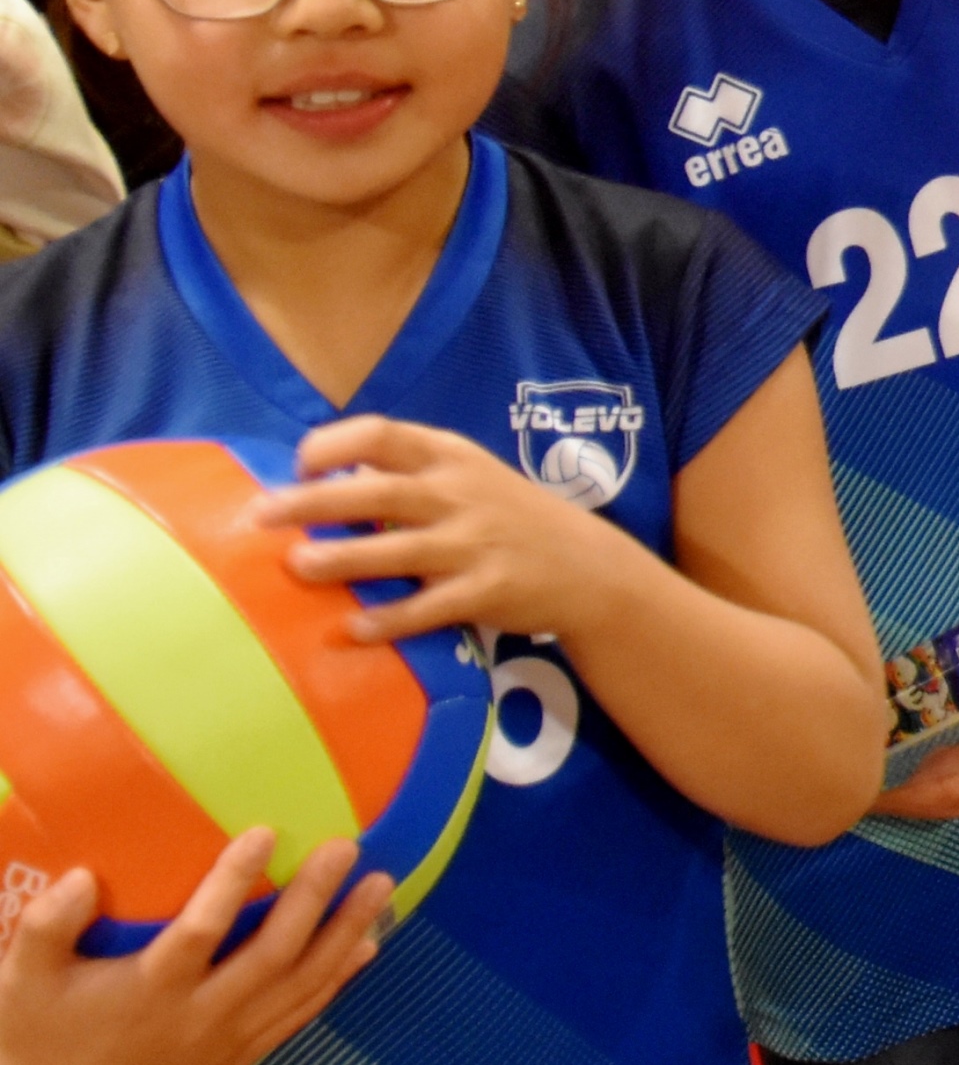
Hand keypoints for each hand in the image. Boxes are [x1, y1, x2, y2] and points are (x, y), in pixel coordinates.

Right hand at [0, 830, 392, 1064]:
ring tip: (381, 886)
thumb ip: (44, 927)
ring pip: (300, 988)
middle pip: (272, 957)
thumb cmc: (35, 1029)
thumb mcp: (20, 979)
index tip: (265, 831)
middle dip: (314, 900)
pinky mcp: (235, 1058)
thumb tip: (82, 878)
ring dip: (344, 936)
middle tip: (347, 847)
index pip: (199, 933)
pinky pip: (298, 1018)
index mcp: (148, 992)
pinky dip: (335, 983)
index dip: (233, 883)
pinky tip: (366, 947)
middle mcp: (197, 1019)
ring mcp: (224, 1043)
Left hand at [249, 415, 665, 646]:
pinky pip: (430, 607)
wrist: (591, 568)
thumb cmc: (512, 519)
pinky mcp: (487, 591)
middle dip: (314, 502)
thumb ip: (407, 474)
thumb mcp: (470, 477)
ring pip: (398, 550)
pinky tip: (354, 630)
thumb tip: (321, 482)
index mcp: (452, 458)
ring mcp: (476, 544)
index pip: (382, 434)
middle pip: (378, 491)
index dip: (332, 446)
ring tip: (297, 567)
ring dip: (343, 559)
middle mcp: (461, 495)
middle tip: (261, 517)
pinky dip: (390, 620)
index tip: (298, 466)